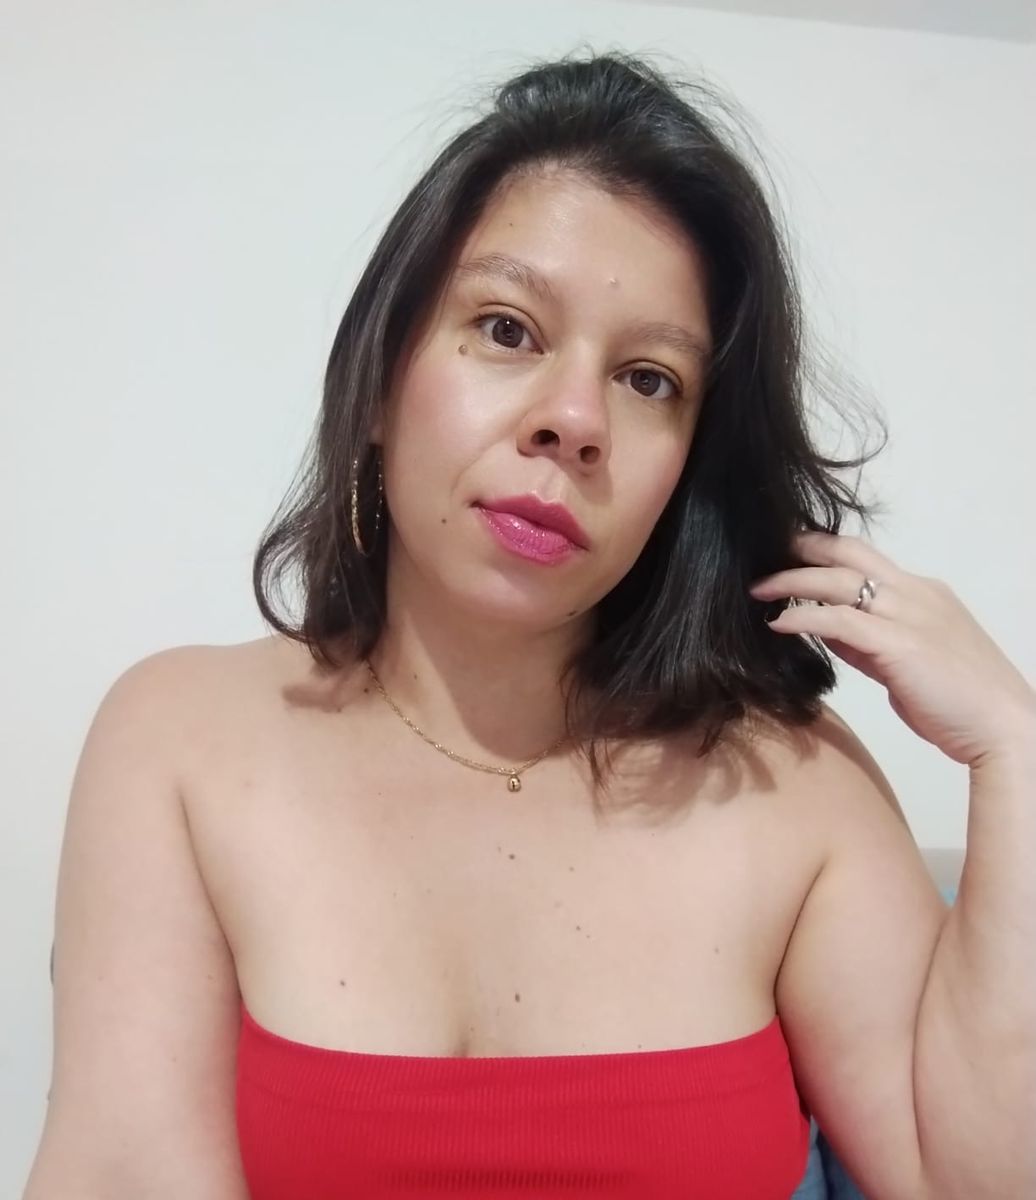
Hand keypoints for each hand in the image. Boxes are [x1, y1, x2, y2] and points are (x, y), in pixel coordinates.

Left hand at [748, 531, 1035, 766]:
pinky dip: (803, 617)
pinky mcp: (900, 644)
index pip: (866, 558)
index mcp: (923, 593)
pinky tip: (778, 623)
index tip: (790, 554)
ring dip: (791, 580)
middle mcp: (916, 593)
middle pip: (849, 553)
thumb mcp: (908, 662)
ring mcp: (909, 614)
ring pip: (839, 580)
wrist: (1004, 729)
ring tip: (758, 589)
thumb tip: (827, 631)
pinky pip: (839, 620)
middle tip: (764, 552)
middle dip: (803, 547)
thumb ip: (869, 644)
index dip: (825, 552)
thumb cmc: (959, 703)